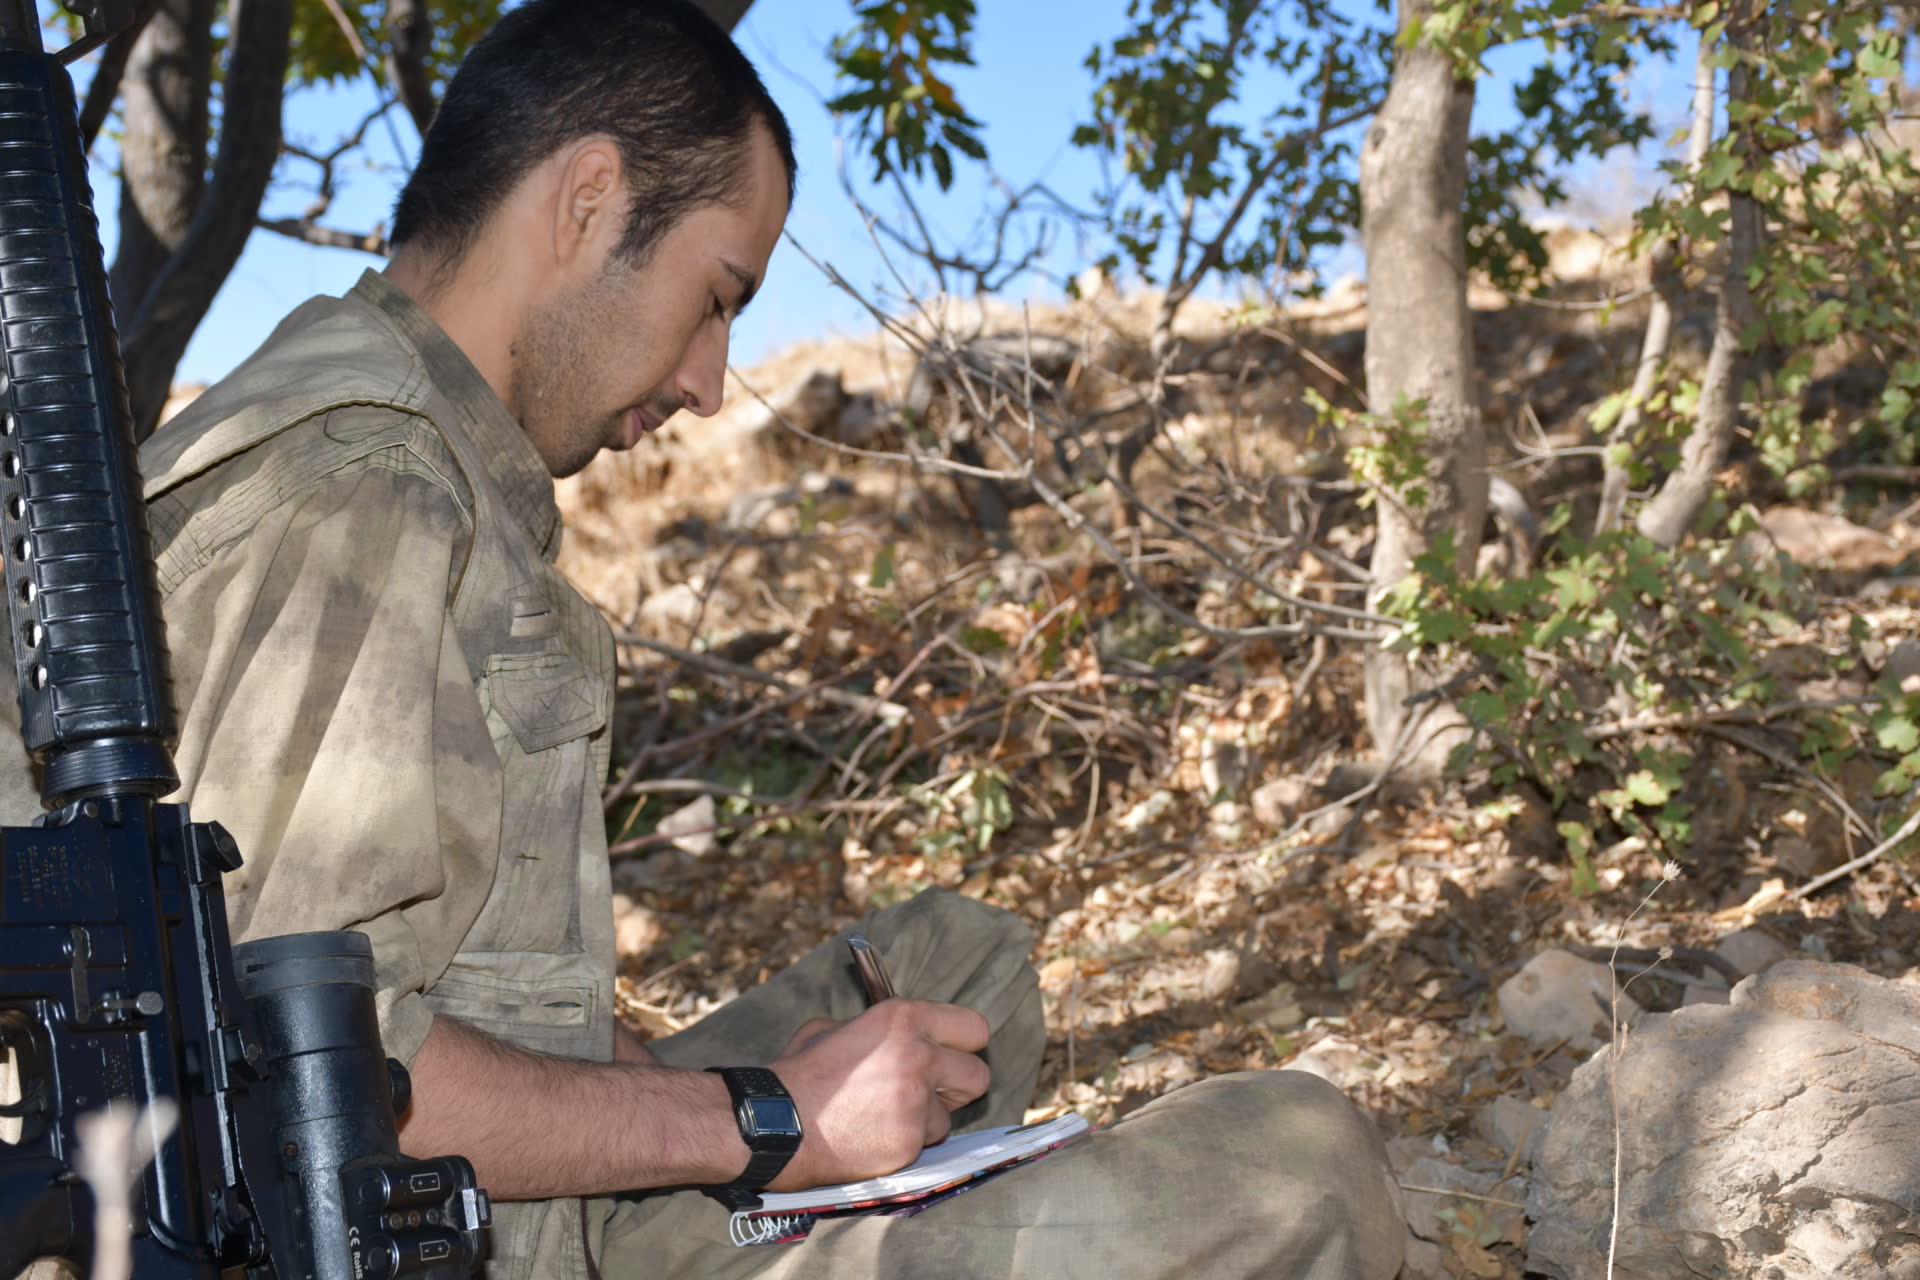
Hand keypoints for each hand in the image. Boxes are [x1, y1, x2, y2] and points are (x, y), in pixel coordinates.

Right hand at [766, 999, 989, 1190]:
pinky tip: (872, 1136)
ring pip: (949, 1117)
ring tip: (885, 1117)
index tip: (953, 1053)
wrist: (774, 1125)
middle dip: (957, 1086)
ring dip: (925, 1120)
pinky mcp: (908, 1144)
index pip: (974, 1028)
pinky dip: (903, 1144)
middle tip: (931, 1090)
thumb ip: (877, 1028)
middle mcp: (917, 1057)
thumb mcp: (833, 1028)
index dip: (963, 1043)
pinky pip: (922, 1145)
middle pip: (978, 1075)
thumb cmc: (798, 1074)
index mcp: (901, 1019)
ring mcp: (915, 1104)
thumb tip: (903, 1034)